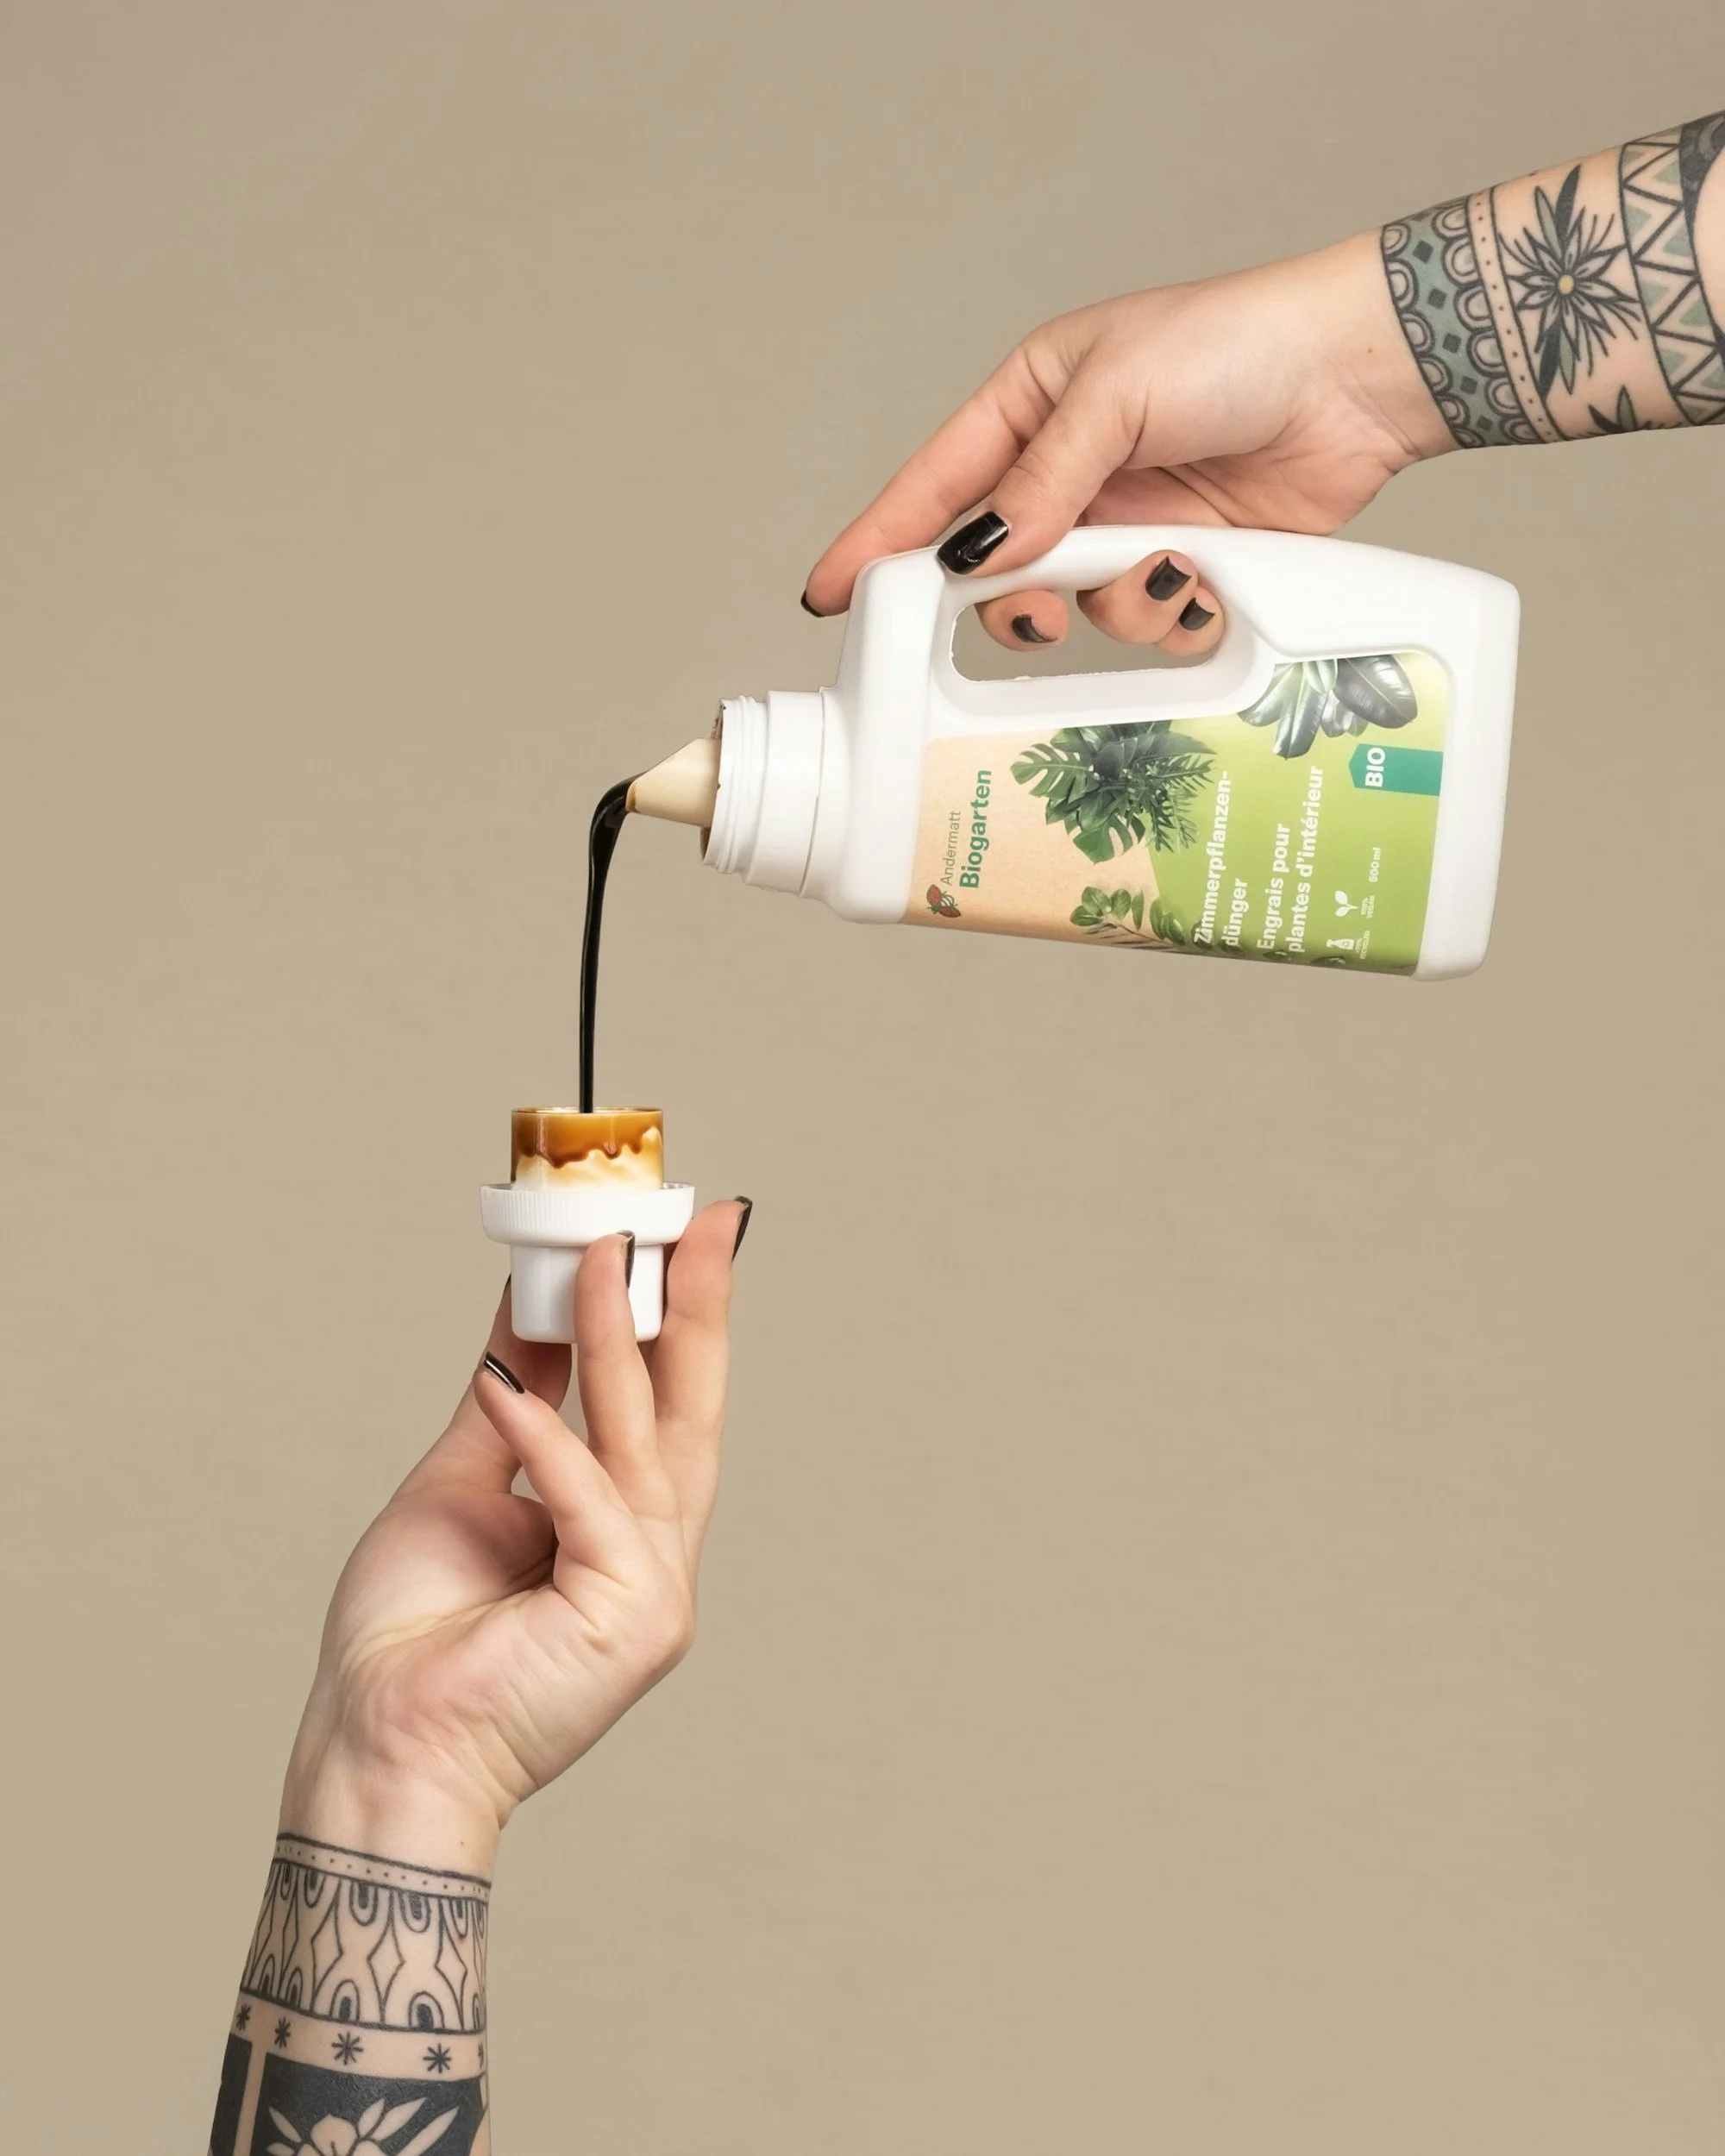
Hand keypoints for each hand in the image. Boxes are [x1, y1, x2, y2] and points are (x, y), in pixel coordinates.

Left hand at [280, 1203, 747, 1868]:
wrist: (379, 1748)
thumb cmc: (409, 1641)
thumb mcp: (463, 1478)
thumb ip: (514, 1395)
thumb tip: (530, 1302)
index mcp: (625, 1533)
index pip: (670, 1406)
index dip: (683, 1319)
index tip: (685, 1235)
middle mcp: (656, 1558)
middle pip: (691, 1409)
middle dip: (698, 1306)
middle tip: (703, 1219)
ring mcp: (654, 1591)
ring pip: (644, 1438)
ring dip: (617, 1338)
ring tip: (595, 1255)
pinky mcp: (632, 1616)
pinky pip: (591, 1500)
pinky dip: (546, 1439)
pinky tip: (503, 1387)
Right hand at [802, 231, 1450, 656]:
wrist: (1356, 378)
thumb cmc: (1238, 346)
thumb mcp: (1116, 396)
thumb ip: (1041, 483)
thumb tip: (978, 556)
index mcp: (1030, 405)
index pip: (935, 485)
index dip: (879, 543)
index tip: (831, 596)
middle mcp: (1069, 470)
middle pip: (994, 565)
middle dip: (1011, 598)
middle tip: (1033, 612)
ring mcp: (1123, 521)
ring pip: (1069, 605)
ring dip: (1107, 602)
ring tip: (1160, 567)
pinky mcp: (1179, 561)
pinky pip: (1141, 618)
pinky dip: (1168, 610)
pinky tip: (1202, 577)